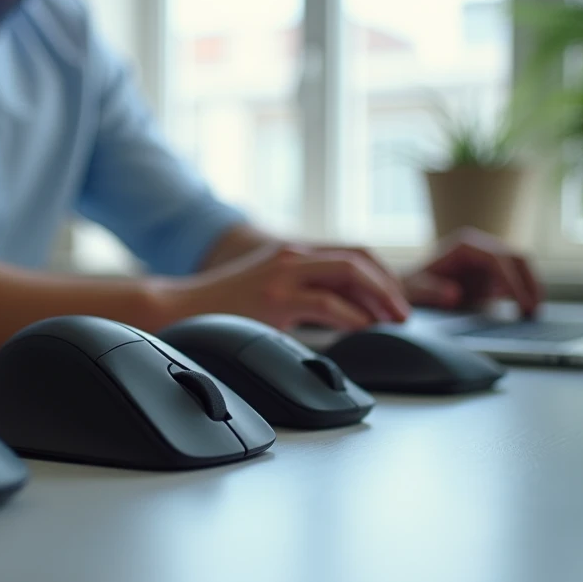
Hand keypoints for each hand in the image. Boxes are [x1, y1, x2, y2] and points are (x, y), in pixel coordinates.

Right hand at [169, 243, 411, 331]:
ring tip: (392, 321)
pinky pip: (325, 302)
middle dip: (389, 286)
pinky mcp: (274, 297)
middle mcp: (292, 256)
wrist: (179, 308)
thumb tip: (340, 315)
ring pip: (349, 272)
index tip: (395, 301)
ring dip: (379, 297)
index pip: (353, 253)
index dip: (382, 275)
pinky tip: (362, 328)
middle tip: (403, 314)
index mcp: (294, 253)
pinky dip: (352, 315)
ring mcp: (283, 273)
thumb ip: (301, 294)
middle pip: (359, 258)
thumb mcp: (268, 292)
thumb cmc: (220, 308)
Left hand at [403, 228, 543, 316]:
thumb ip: (430, 291)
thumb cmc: (409, 288)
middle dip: (529, 283)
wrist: (407, 291)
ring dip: (531, 290)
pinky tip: (526, 315)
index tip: (520, 302)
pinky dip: (524, 296)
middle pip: (517, 259)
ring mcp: (490, 261)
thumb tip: (454, 295)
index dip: (512, 280)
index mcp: (465, 246)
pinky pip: (517, 283)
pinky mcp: (494, 277)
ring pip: (522, 269)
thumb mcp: (414, 290)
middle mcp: (481, 248)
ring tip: (534, 315)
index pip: (498, 258)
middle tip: (534, 311)